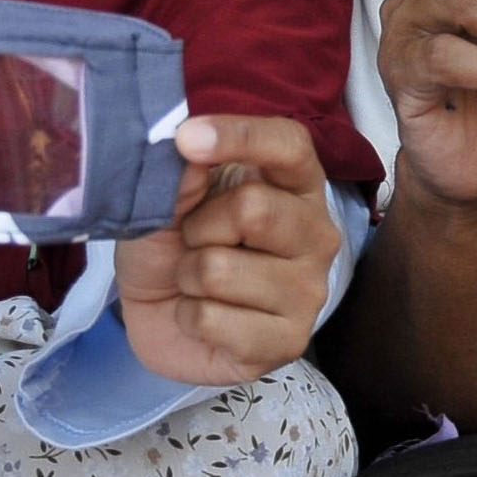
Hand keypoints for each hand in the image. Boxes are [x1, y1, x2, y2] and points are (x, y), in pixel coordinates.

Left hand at [114, 115, 344, 386]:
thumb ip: (181, 175)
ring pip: (221, 269)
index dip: (240, 136)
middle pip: (254, 208)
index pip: (289, 145)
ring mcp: (309, 290)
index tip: (186, 138)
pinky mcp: (290, 340)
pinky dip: (188, 317)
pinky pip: (212, 319)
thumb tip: (189, 151)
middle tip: (193, 240)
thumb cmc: (174, 245)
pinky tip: (203, 317)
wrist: (160, 315)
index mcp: (295, 184)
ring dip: (188, 276)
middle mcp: (316, 233)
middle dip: (199, 226)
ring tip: (196, 281)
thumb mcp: (164, 199)